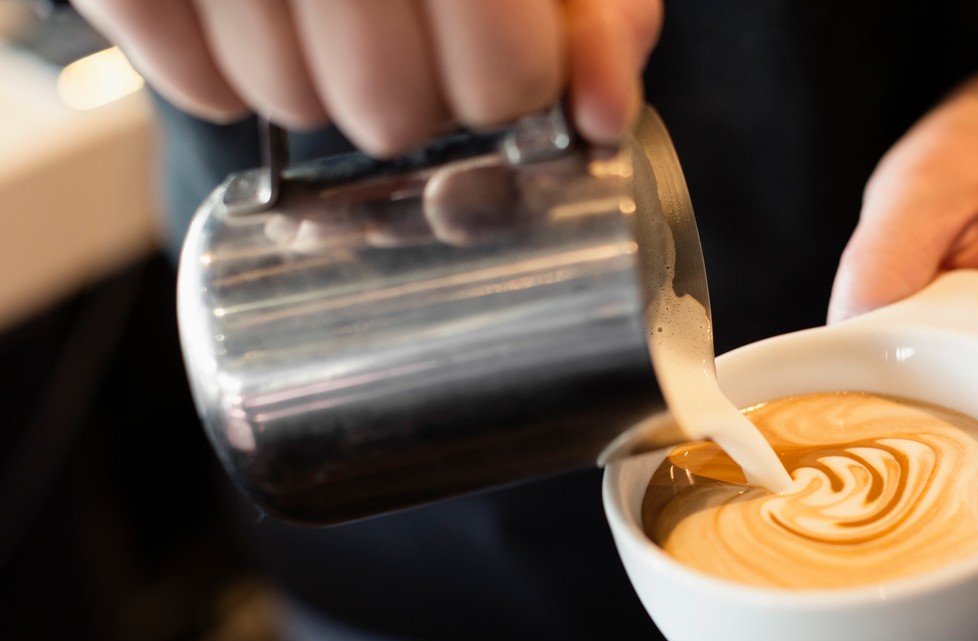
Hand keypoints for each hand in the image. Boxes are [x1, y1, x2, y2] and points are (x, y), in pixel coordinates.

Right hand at [71, 0, 662, 155]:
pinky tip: (265, 20)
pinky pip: (199, 87)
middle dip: (418, 98)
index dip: (510, 90)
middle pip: (389, 112)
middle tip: (413, 37)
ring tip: (333, 14)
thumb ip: (597, 15)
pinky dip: (231, 75)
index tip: (505, 64)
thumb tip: (604, 115)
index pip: (501, 79)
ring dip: (325, 85)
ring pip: (290, 105)